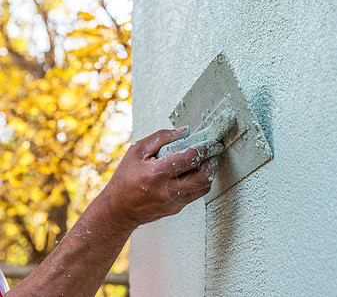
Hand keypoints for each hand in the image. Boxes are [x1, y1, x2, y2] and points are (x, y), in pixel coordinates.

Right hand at [99, 127, 223, 229]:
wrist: (118, 210)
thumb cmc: (125, 178)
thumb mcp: (137, 151)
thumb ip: (161, 137)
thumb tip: (184, 131)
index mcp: (157, 173)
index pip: (190, 158)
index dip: (205, 148)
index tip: (213, 141)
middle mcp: (168, 190)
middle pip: (204, 176)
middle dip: (212, 161)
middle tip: (214, 151)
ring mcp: (174, 202)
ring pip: (203, 187)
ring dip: (208, 172)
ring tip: (205, 161)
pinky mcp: (176, 209)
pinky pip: (195, 194)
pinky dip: (198, 182)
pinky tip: (193, 173)